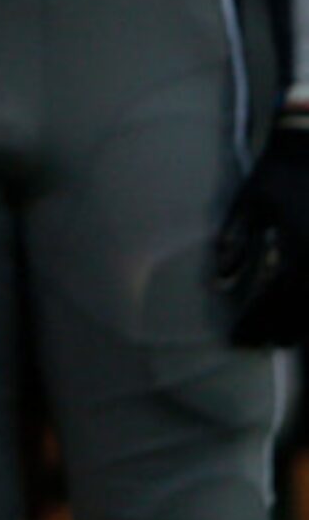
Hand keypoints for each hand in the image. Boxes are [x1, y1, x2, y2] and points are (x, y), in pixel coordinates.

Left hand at [220, 122, 308, 343]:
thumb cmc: (279, 174)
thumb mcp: (249, 204)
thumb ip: (234, 243)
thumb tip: (219, 284)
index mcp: (301, 250)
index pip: (277, 302)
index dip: (257, 325)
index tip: (238, 339)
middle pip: (305, 312)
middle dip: (280, 331)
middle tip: (258, 344)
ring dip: (302, 324)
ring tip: (280, 337)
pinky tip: (300, 312)